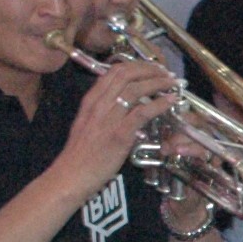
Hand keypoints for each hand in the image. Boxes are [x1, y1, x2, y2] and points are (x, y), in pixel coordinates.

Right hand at [65, 59, 181, 183]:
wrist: (70, 176)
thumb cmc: (81, 155)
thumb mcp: (89, 125)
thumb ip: (105, 112)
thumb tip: (127, 106)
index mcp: (91, 101)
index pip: (114, 71)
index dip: (136, 65)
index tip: (152, 67)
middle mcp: (98, 104)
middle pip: (126, 74)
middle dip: (149, 69)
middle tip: (165, 72)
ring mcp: (108, 118)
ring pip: (136, 89)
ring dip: (158, 83)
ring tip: (172, 83)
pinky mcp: (119, 134)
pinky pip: (142, 112)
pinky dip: (160, 104)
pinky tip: (171, 101)